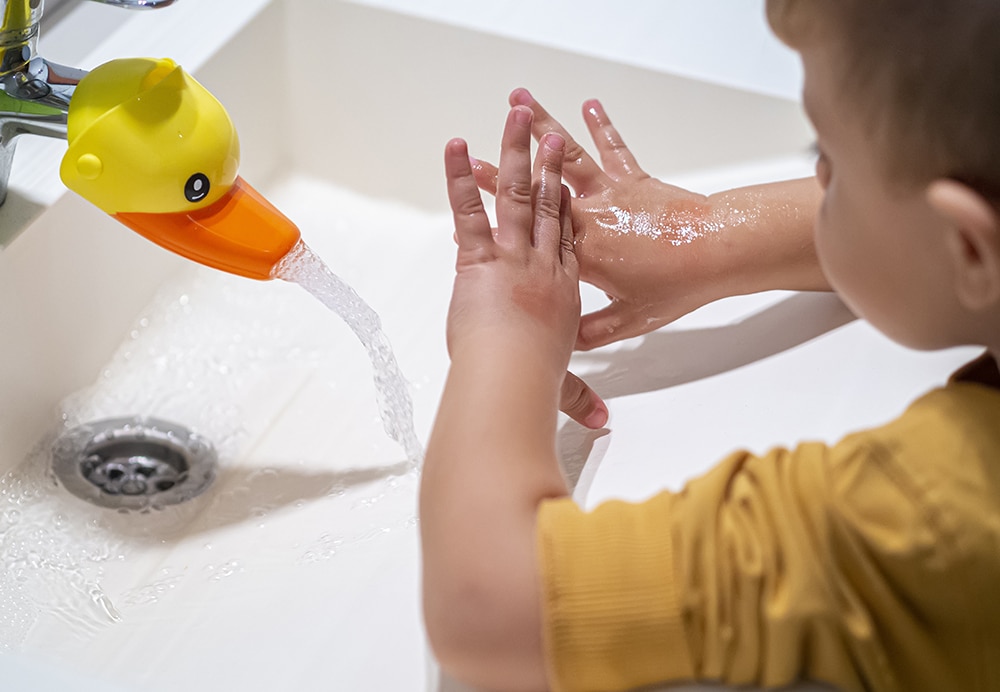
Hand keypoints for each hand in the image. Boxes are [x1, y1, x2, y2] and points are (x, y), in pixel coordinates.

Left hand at [445, 106, 606, 429]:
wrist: (515, 374)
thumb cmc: (536, 379)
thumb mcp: (562, 386)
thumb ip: (579, 396)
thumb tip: (601, 423)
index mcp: (564, 289)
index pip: (568, 239)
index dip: (569, 207)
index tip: (569, 182)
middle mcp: (544, 262)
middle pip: (550, 204)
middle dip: (548, 164)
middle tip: (546, 133)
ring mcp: (514, 254)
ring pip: (518, 195)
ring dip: (515, 154)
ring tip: (515, 117)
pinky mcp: (481, 255)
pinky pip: (470, 210)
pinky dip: (461, 179)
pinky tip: (457, 147)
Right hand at [473, 89, 796, 349]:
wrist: (715, 251)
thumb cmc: (676, 285)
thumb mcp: (629, 320)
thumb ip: (592, 332)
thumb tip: (566, 344)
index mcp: (580, 253)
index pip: (529, 235)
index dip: (498, 222)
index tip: (472, 213)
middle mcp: (588, 217)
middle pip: (537, 191)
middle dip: (504, 172)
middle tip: (477, 154)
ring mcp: (610, 193)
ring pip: (568, 157)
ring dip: (543, 127)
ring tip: (520, 101)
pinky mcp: (634, 180)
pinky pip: (613, 149)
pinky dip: (601, 126)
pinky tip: (589, 105)